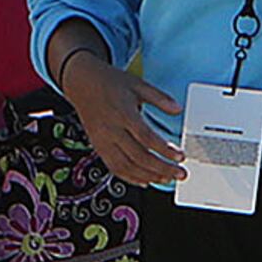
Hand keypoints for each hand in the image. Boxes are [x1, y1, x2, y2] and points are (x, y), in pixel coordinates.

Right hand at [57, 49, 186, 188]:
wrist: (81, 82)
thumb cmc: (109, 82)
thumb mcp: (137, 84)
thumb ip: (159, 97)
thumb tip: (178, 109)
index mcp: (123, 112)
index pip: (146, 137)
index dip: (164, 150)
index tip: (180, 156)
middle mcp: (111, 129)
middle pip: (139, 156)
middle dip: (162, 168)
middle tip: (180, 173)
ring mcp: (103, 140)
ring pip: (127, 166)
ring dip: (149, 176)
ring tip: (166, 178)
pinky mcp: (98, 147)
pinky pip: (114, 168)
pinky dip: (131, 178)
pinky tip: (145, 180)